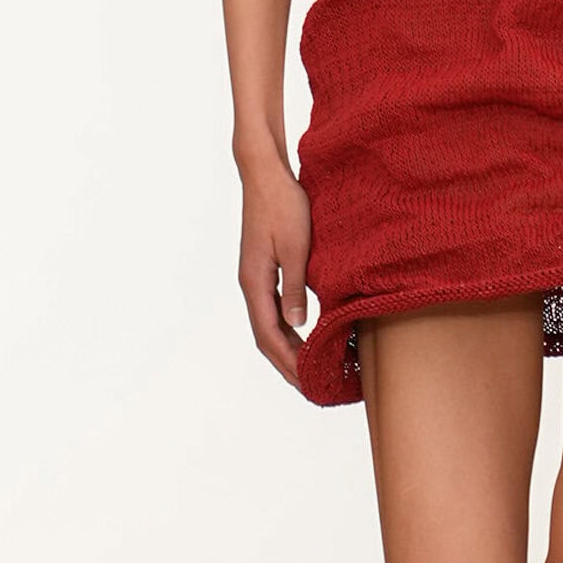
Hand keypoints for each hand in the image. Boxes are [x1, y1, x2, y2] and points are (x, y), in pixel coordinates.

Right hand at [238, 158, 312, 386]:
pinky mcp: (264, 269)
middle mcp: (251, 284)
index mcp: (255, 282)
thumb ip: (295, 286)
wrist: (266, 175)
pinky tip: (304, 335)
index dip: (288, 361)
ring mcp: (256, 278)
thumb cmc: (283, 205)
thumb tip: (297, 324)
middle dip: (287, 364)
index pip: (269, 334)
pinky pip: (273, 309)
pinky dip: (288, 329)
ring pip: (268, 325)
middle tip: (311, 387)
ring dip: (287, 349)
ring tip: (309, 369)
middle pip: (265, 336)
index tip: (308, 381)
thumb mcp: (296, 246)